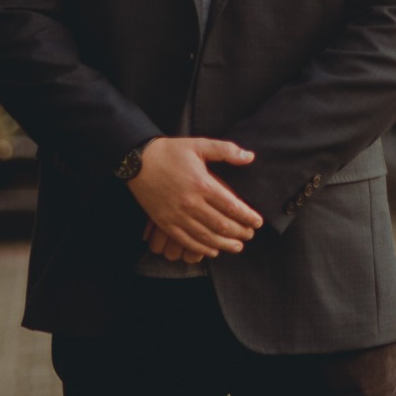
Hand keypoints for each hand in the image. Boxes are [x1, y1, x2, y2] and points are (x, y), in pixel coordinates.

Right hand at [125, 137, 262, 259]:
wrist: (138, 161)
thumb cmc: (171, 151)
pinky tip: (213, 251)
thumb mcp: (199, 145)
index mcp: (202, 184)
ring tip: (237, 246)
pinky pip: (186, 240)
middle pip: (221, 225)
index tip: (258, 222)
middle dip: (240, 232)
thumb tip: (250, 157)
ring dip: (224, 244)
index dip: (247, 217)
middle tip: (250, 235)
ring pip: (206, 237)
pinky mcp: (165, 223)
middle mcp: (191, 203)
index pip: (232, 206)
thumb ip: (226, 150)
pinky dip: (202, 248)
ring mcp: (177, 215)